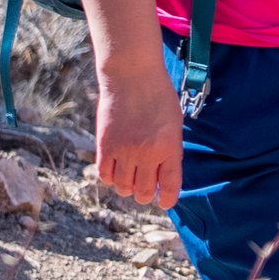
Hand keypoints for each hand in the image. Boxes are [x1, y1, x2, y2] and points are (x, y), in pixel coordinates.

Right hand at [95, 65, 184, 206]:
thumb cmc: (159, 97)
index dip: (168, 199)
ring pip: (123, 187)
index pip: (170, 186)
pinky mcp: (105, 147)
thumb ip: (170, 150)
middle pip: (143, 191)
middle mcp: (147, 154)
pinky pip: (105, 175)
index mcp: (170, 148)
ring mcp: (124, 152)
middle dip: (146, 195)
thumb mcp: (174, 123)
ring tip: (131, 179)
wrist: (133, 76)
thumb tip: (164, 175)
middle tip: (146, 192)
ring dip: (128, 187)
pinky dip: (111, 178)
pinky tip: (116, 170)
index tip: (166, 202)